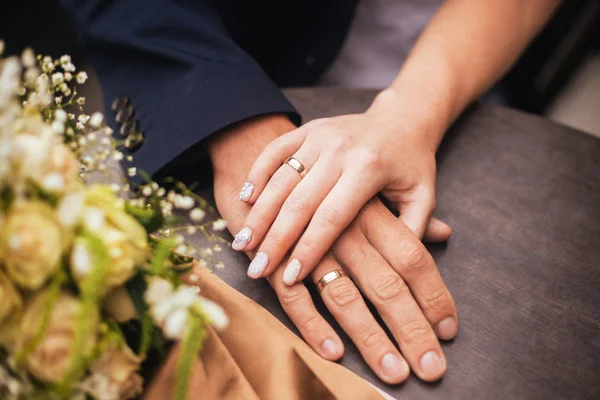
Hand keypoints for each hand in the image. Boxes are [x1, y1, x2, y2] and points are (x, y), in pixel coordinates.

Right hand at [231, 96, 443, 284]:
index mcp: (369, 168)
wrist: (401, 118)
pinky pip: (275, 151)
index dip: (309, 248)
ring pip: (281, 179)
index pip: (332, 217)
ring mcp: (320, 136)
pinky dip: (257, 174)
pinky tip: (243, 200)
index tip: (290, 277)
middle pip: (299, 201)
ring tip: (241, 243)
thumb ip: (413, 230)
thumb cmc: (411, 164)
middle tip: (256, 269)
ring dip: (259, 213)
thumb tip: (402, 269)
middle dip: (275, 239)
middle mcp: (340, 149)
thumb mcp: (423, 196)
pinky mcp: (306, 129)